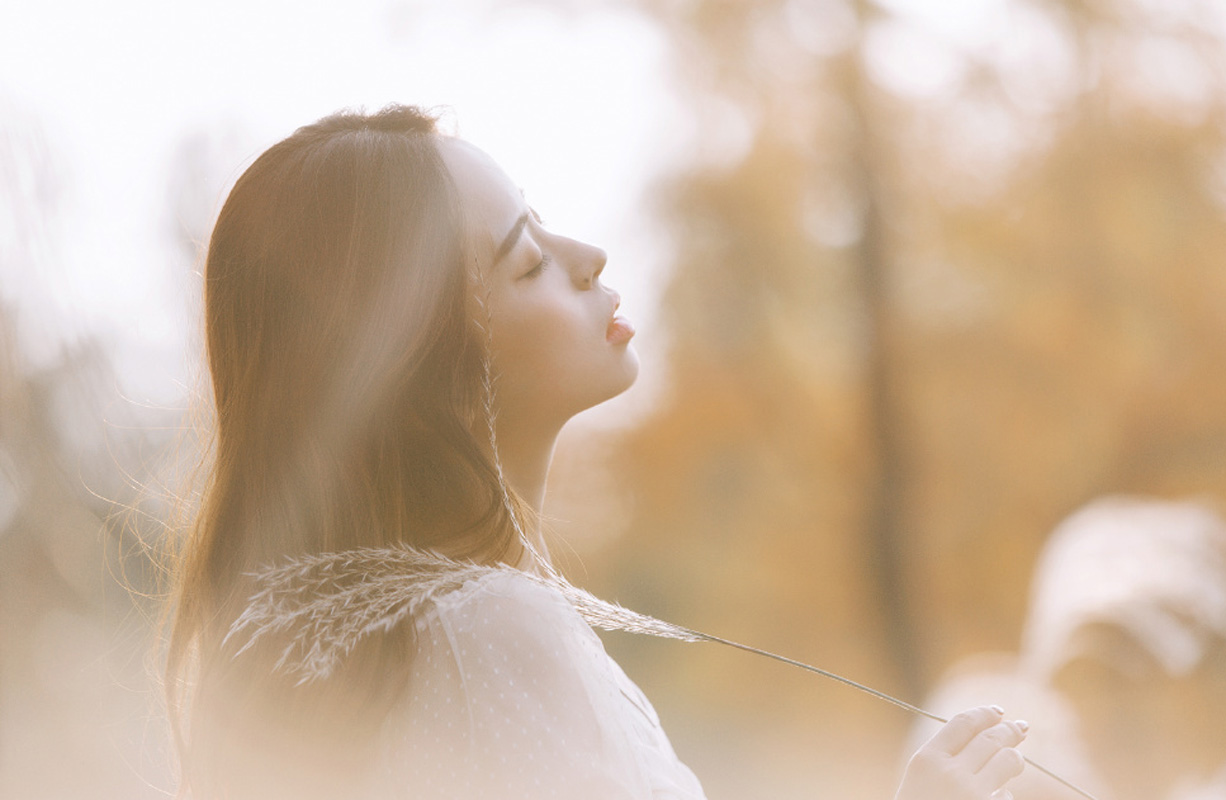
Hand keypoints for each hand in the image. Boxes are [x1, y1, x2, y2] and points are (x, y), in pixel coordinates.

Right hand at [895, 705, 1026, 799]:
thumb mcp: (919, 780)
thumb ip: (944, 760)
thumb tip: (983, 739)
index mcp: (927, 759)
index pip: (963, 723)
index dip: (984, 713)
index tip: (998, 711)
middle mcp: (951, 773)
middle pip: (991, 738)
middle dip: (1010, 730)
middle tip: (1021, 727)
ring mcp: (973, 794)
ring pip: (1009, 761)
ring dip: (1016, 757)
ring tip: (1016, 758)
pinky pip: (1007, 796)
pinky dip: (1005, 794)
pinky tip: (998, 795)